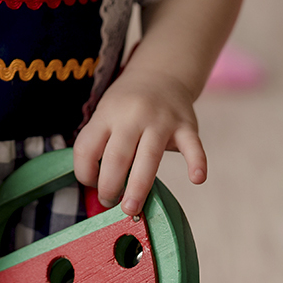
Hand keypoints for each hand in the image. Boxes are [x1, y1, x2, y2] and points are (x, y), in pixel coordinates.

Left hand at [72, 66, 206, 215]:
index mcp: (107, 114)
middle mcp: (132, 116)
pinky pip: (193, 146)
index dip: (84, 172)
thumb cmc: (127, 105)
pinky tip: (197, 179)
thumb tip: (95, 187)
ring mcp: (161, 120)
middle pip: (117, 156)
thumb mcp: (105, 113)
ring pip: (148, 157)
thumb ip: (100, 143)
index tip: (91, 185)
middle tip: (110, 203)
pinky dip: (197, 162)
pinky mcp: (186, 126)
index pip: (87, 147)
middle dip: (109, 186)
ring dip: (138, 187)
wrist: (160, 73)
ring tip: (131, 209)